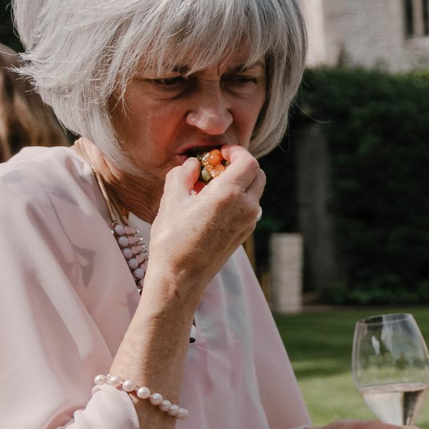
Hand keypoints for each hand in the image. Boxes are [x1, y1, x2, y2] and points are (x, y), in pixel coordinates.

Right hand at [145, 146, 263, 300]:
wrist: (181, 276)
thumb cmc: (172, 238)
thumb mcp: (171, 200)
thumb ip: (182, 174)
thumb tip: (193, 164)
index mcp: (229, 195)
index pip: (249, 161)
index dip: (236, 152)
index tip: (219, 152)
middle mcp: (246, 207)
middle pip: (257, 174)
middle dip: (240, 165)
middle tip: (217, 165)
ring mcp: (249, 222)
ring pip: (255, 191)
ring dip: (240, 182)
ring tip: (212, 185)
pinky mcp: (245, 233)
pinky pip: (249, 207)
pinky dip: (238, 198)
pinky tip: (214, 203)